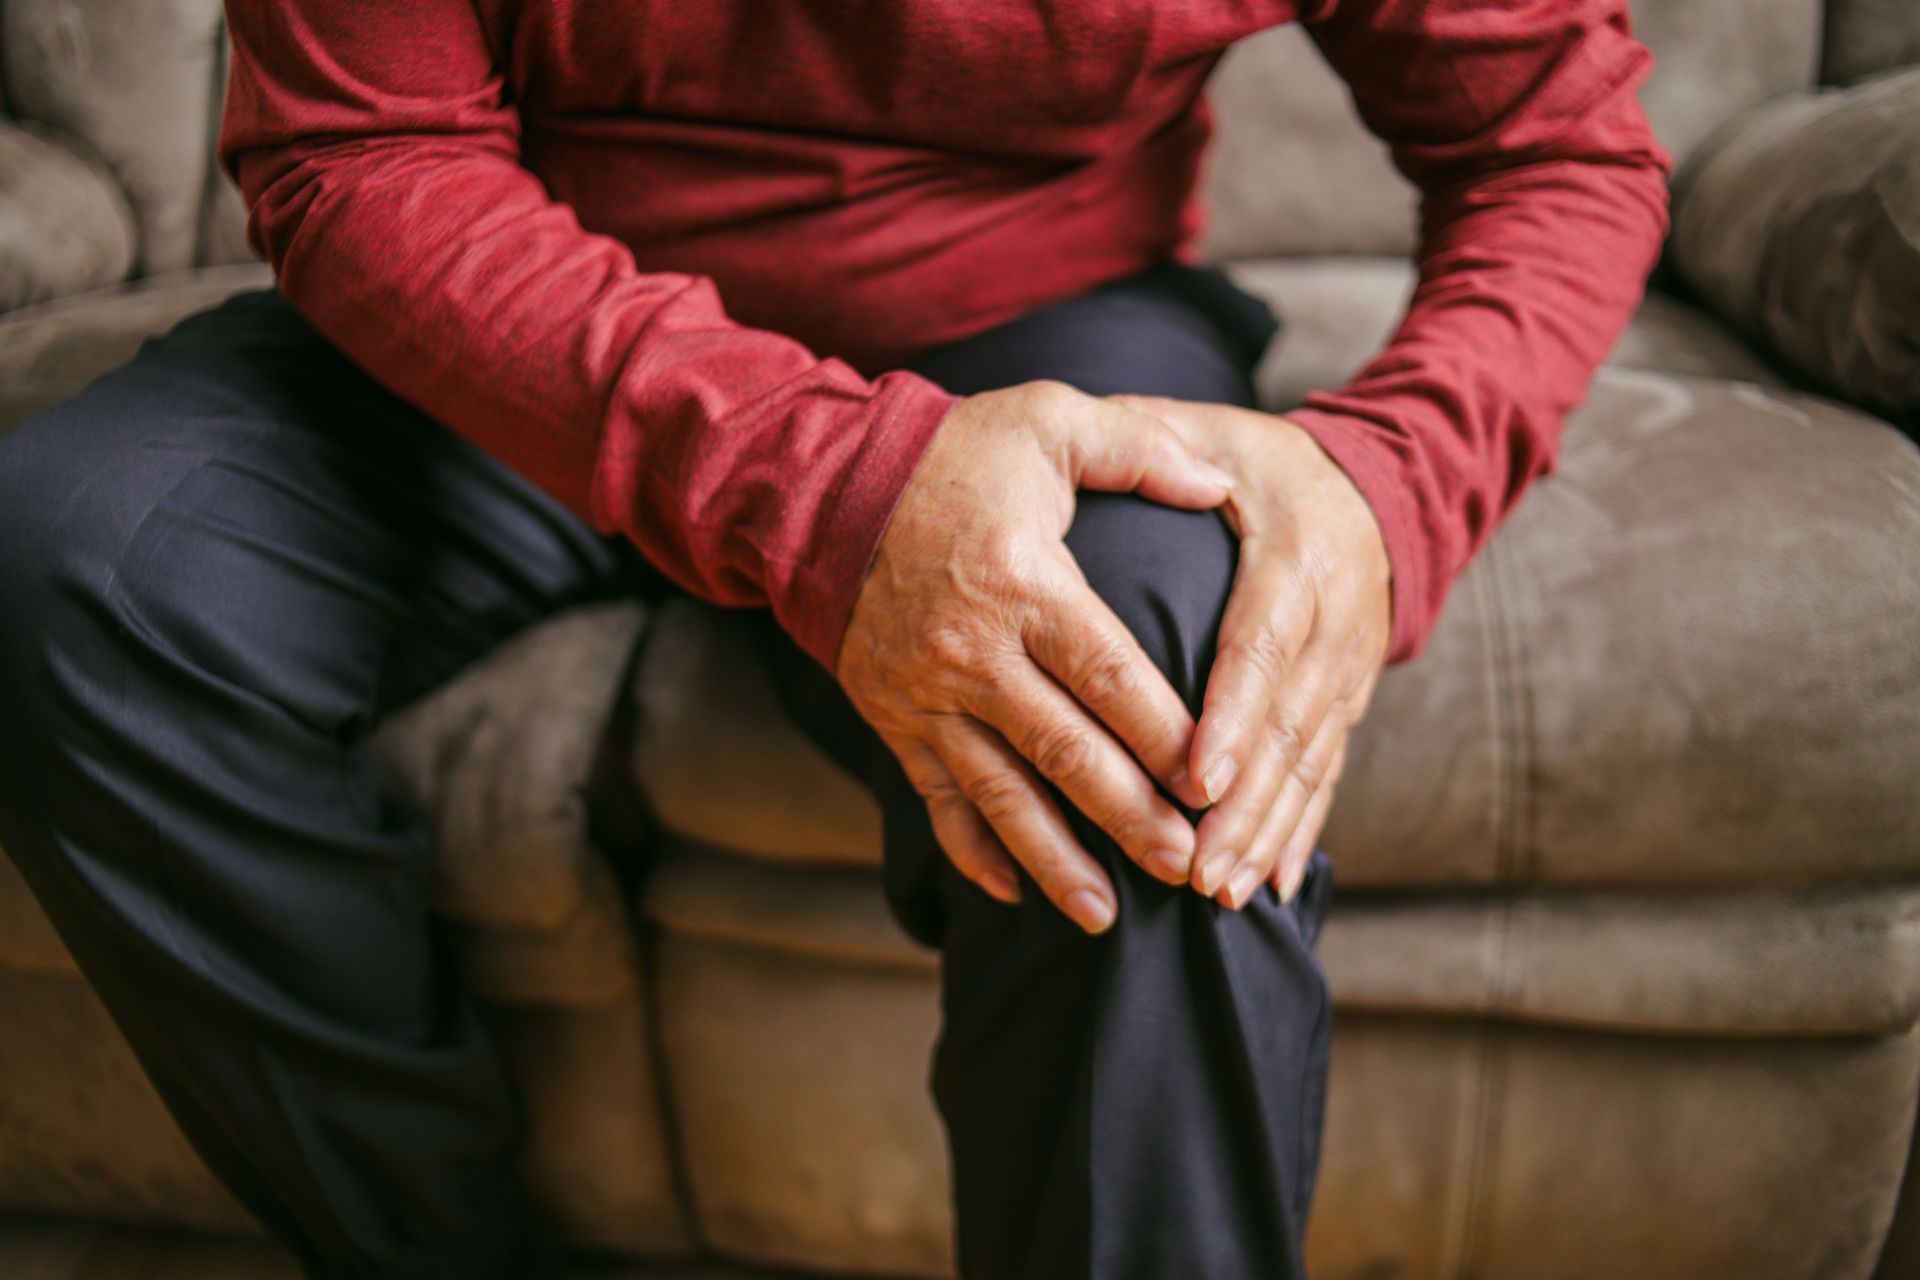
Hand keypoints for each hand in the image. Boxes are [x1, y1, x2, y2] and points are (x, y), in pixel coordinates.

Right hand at [837, 381, 1227, 933]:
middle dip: (1128, 816)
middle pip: (1065, 751)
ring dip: (1054, 860)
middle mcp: (973, 653)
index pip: (1108, 673)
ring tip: (1106, 918)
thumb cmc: (949, 453)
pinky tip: (1010, 894)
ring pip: (1000, 794)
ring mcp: (927, 697)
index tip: (1214, 784)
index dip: (1163, 733)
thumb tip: (1218, 482)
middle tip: (1184, 866)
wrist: (819, 493)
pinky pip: (937, 799)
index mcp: (1024, 583)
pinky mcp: (894, 722)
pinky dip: (971, 850)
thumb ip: (1137, 449)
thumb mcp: (1046, 422)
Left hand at [1111, 396, 1390, 909]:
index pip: (1261, 648)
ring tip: (1222, 896)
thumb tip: (1109, 436)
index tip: (1193, 779)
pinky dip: (1301, 833)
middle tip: (1196, 869)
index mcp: (1296, 561)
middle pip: (1287, 728)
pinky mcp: (1348, 704)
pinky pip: (1327, 775)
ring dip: (1266, 834)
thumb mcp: (1220, 431)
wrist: (1379, 489)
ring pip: (1308, 765)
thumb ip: (1158, 438)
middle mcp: (1332, 627)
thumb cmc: (1268, 464)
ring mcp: (1346, 674)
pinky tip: (1272, 889)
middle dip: (1242, 806)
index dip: (1231, 718)